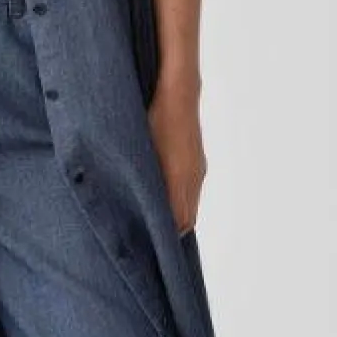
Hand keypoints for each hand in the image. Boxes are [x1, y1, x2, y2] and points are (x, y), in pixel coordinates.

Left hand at [146, 84, 206, 235]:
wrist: (178, 94)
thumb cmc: (155, 120)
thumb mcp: (141, 152)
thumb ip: (142, 183)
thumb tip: (138, 207)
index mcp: (180, 179)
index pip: (180, 221)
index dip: (167, 236)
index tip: (150, 243)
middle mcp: (193, 178)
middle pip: (187, 218)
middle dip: (171, 230)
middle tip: (148, 235)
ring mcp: (198, 171)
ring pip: (190, 205)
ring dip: (176, 214)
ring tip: (153, 218)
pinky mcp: (197, 163)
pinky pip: (192, 192)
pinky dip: (180, 201)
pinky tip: (164, 196)